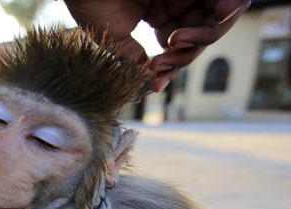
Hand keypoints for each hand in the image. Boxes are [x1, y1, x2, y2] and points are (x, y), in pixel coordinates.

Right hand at [64, 0, 250, 90]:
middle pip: (201, 35)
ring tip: (179, 40)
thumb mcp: (114, 35)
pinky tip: (220, 15)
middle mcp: (177, 0)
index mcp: (159, 13)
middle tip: (162, 61)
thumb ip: (132, 54)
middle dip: (187, 55)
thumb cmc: (91, 1)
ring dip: (207, 35)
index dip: (171, 68)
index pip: (178, 47)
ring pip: (217, 19)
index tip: (155, 84)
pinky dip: (232, 6)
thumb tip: (145, 72)